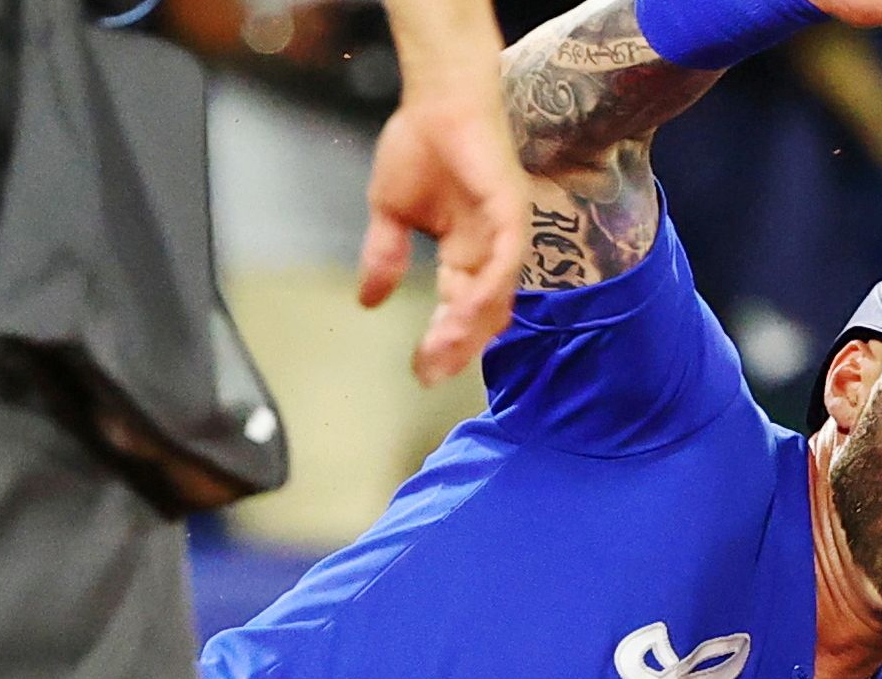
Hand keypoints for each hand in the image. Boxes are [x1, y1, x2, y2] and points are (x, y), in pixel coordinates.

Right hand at [359, 78, 526, 383]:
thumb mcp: (391, 212)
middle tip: (432, 374)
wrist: (436, 100)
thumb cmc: (421, 146)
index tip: (419, 370)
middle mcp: (492, 250)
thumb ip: (385, 256)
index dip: (441, 340)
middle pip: (482, 312)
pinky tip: (467, 312)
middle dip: (458, 346)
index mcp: (466, 252)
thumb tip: (368, 301)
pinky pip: (506, 262)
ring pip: (496, 295)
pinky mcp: (513, 214)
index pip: (458, 307)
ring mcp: (506, 234)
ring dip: (470, 326)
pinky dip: (489, 290)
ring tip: (443, 351)